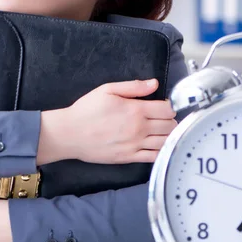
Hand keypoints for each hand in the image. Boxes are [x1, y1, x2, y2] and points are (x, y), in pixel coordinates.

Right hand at [37, 78, 176, 164]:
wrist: (70, 134)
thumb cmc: (86, 110)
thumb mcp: (107, 90)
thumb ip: (134, 86)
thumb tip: (154, 83)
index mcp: (135, 110)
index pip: (167, 109)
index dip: (170, 106)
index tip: (164, 105)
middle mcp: (139, 128)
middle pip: (170, 125)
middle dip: (171, 120)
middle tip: (164, 118)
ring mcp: (135, 145)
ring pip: (166, 141)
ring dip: (169, 135)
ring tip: (162, 131)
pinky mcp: (129, 158)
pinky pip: (154, 157)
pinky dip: (162, 151)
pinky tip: (159, 145)